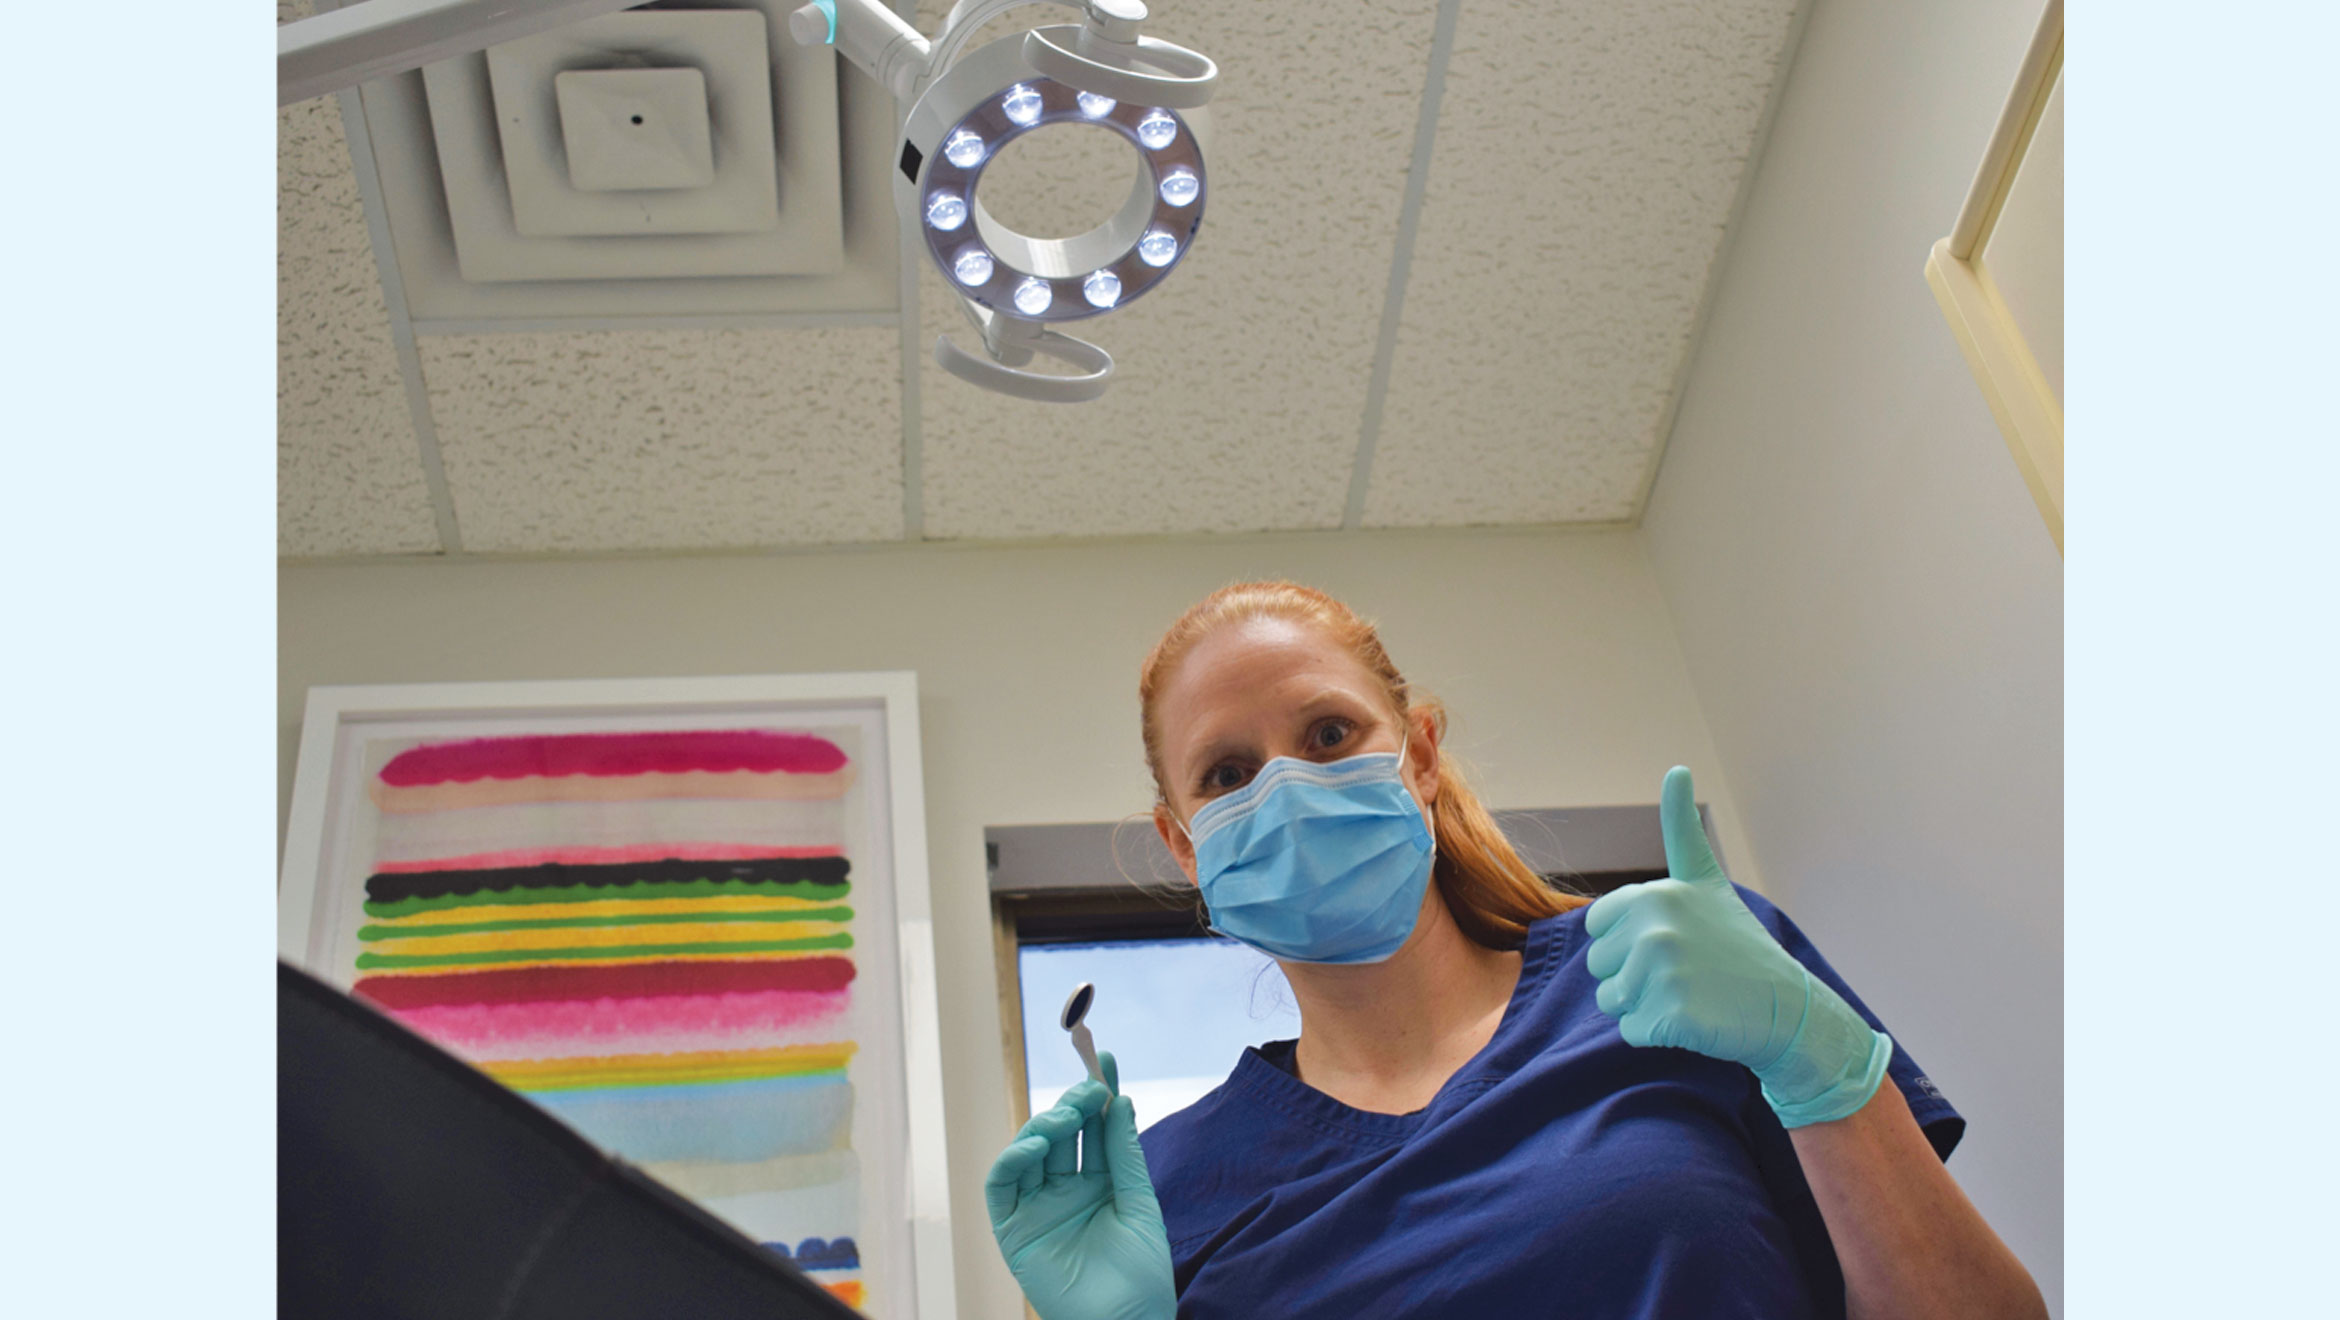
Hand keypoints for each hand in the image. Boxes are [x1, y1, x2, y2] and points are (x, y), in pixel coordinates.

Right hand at [984, 1052, 1174, 1319]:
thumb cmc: (1141, 1276)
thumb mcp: (1139, 1204)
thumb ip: (1124, 1153)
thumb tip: (1118, 1099)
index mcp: (1100, 1186)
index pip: (1093, 1130)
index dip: (1096, 1093)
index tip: (1103, 1056)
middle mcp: (1065, 1192)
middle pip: (1060, 1135)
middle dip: (1072, 1104)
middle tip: (1088, 1090)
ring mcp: (1037, 1209)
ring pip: (1028, 1152)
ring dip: (1043, 1126)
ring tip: (1067, 1117)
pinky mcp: (1012, 1230)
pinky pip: (1002, 1185)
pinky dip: (1013, 1159)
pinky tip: (1036, 1146)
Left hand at [1585, 767, 1892, 1127]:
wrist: (1787, 1009)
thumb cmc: (1738, 947)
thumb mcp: (1708, 881)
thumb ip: (1682, 828)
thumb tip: (1676, 766)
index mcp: (1656, 894)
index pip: (1596, 926)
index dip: (1627, 940)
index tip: (1674, 940)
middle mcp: (1656, 925)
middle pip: (1599, 965)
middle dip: (1633, 976)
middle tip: (1685, 974)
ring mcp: (1664, 969)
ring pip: (1611, 1000)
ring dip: (1643, 1006)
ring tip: (1690, 995)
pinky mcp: (1671, 1011)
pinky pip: (1632, 1031)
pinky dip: (1658, 1034)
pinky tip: (1695, 1020)